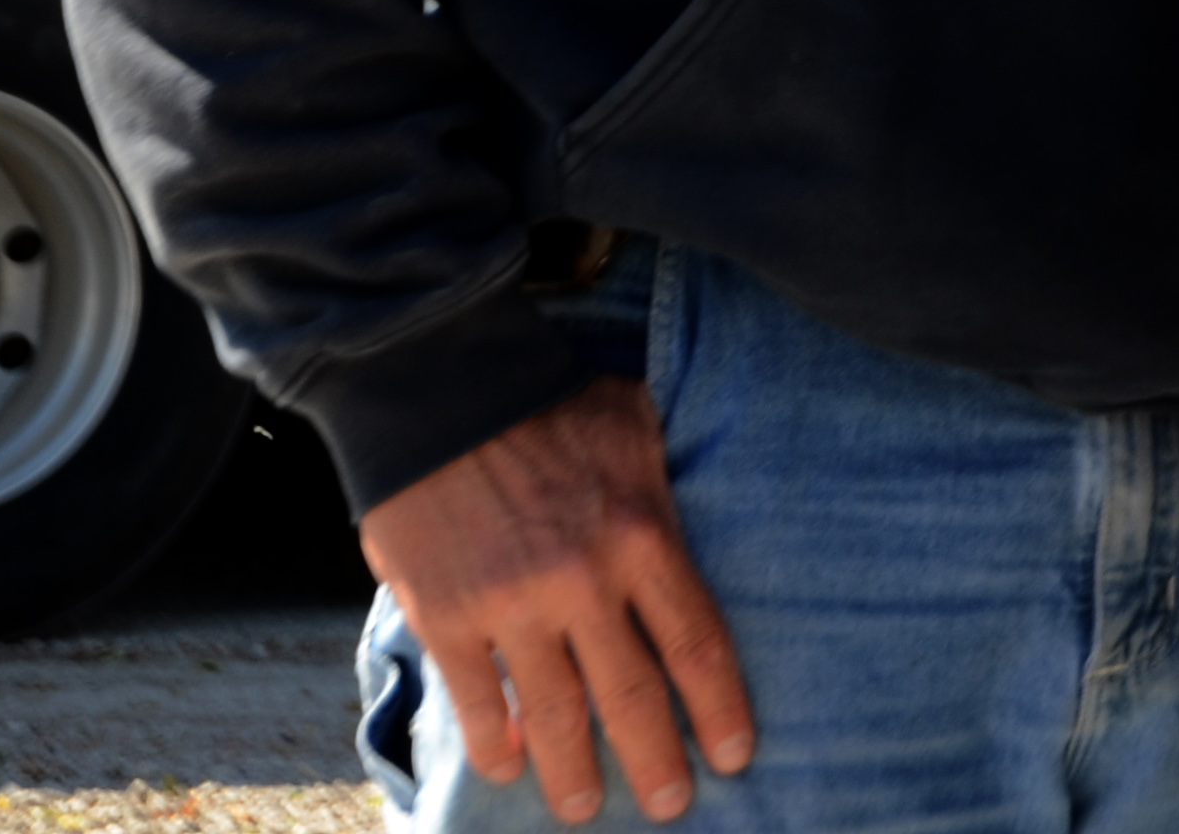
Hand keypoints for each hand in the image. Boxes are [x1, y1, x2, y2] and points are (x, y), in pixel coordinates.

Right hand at [358, 378, 754, 823]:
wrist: (440, 386)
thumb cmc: (547, 399)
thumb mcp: (634, 425)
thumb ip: (663, 482)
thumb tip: (689, 516)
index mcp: (643, 534)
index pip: (697, 643)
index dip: (721, 709)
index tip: (738, 755)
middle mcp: (586, 581)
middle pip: (633, 696)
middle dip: (658, 761)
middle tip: (671, 807)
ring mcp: (513, 604)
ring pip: (555, 714)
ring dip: (572, 771)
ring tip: (583, 807)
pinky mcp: (448, 614)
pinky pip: (476, 698)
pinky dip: (493, 742)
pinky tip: (506, 768)